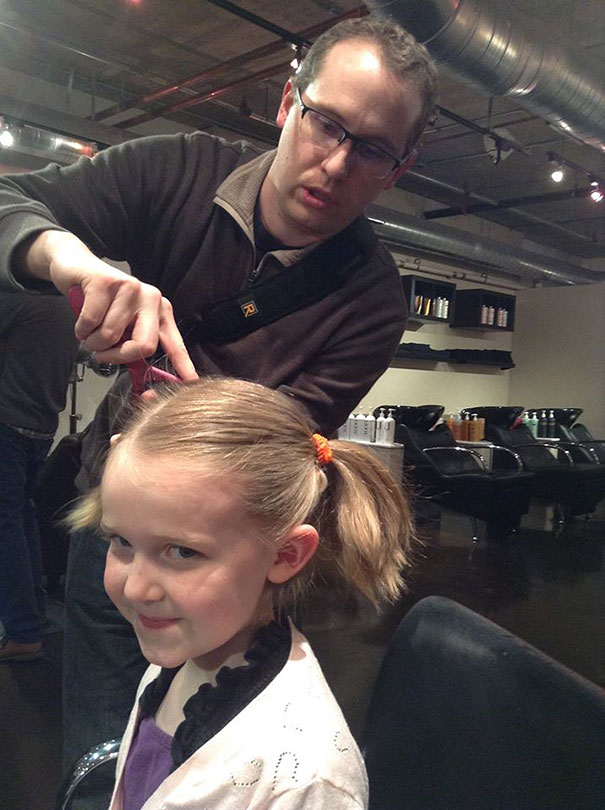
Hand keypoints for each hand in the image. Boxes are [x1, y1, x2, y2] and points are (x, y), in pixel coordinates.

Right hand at [24, 231, 197, 381]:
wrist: (77, 267)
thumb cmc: (102, 302)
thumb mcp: (124, 326)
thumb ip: (134, 346)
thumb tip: (142, 378)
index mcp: (160, 311)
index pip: (174, 343)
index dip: (182, 364)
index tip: (191, 382)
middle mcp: (150, 298)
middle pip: (144, 345)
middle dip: (118, 356)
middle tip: (102, 354)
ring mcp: (130, 288)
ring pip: (111, 336)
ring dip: (93, 341)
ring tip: (90, 328)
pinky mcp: (106, 282)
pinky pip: (91, 322)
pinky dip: (81, 329)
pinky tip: (82, 319)